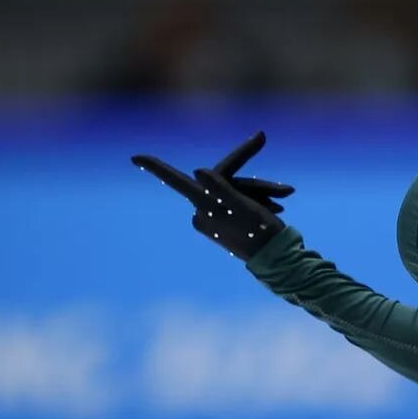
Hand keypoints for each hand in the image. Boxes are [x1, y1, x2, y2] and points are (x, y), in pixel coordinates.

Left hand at [131, 131, 292, 259]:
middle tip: (282, 180)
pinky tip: (276, 208)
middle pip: (225, 180)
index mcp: (203, 208)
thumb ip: (220, 189)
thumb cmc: (262, 234)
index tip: (134, 156)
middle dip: (256, 182)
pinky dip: (259, 198)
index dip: (156, 168)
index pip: (177, 181)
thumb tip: (196, 171)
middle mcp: (203, 212)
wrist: (278, 262)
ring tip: (283, 200)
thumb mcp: (244, 208)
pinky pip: (239, 199)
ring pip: (236, 188)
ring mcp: (214, 217)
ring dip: (262, 192)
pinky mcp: (226, 220)